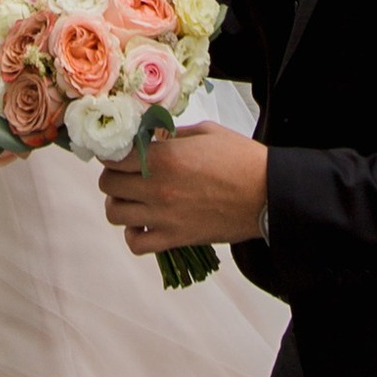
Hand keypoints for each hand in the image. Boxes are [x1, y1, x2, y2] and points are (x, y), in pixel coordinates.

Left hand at [98, 123, 269, 256]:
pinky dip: (134, 235)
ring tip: (134, 199)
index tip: (121, 153)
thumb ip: (174, 136)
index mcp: (164, 158)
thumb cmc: (242, 159)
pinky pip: (136, 244)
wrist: (268, 194)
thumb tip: (154, 139)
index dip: (113, 153)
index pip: (113, 156)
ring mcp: (164, 216)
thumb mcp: (207, 132)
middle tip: (128, 174)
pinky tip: (144, 224)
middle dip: (114, 176)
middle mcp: (157, 188)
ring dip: (119, 204)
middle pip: (108, 184)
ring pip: (115, 214)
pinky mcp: (175, 238)